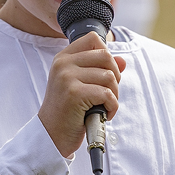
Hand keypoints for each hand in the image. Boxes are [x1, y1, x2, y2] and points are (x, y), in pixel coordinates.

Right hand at [38, 31, 125, 156]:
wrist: (52, 134)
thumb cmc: (67, 111)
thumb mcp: (80, 85)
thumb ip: (99, 70)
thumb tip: (122, 61)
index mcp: (63, 58)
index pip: (93, 39)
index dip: (106, 55)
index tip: (104, 73)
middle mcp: (63, 64)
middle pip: (105, 56)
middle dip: (115, 76)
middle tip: (108, 93)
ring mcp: (67, 77)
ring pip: (109, 76)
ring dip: (114, 95)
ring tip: (104, 105)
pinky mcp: (74, 93)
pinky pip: (107, 94)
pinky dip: (112, 107)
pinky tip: (105, 114)